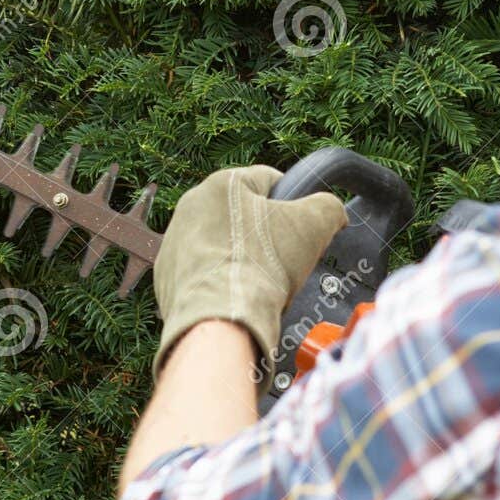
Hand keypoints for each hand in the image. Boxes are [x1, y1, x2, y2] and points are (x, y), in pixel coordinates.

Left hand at [152, 165, 347, 383]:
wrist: (220, 319)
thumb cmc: (263, 265)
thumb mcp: (314, 225)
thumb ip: (329, 207)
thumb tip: (333, 211)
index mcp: (222, 183)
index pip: (270, 181)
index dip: (294, 204)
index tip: (303, 230)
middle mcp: (190, 205)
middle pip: (244, 214)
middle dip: (266, 235)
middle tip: (283, 261)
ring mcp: (174, 241)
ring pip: (222, 244)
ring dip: (242, 258)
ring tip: (260, 283)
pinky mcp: (166, 275)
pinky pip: (203, 273)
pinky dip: (220, 282)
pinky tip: (236, 295)